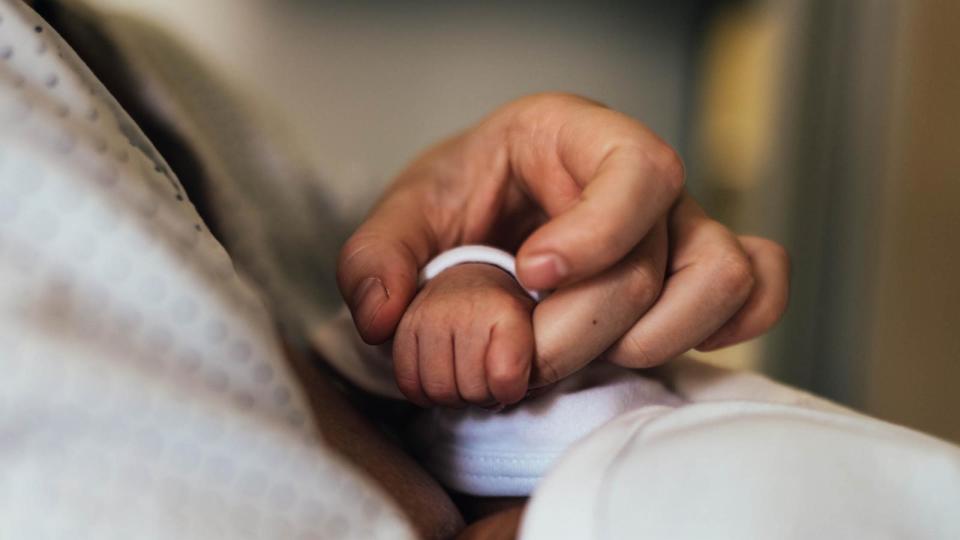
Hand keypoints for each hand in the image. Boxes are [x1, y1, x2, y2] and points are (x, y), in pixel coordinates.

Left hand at [337, 93, 788, 385]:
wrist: (490, 212)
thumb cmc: (463, 198)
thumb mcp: (407, 214)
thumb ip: (378, 257)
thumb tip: (385, 316)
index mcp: (573, 134)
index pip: (633, 168)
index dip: (596, 233)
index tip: (532, 273)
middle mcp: (637, 178)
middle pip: (654, 258)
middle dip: (583, 329)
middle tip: (520, 364)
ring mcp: (677, 225)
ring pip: (724, 275)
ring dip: (658, 338)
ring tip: (588, 360)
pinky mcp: (694, 270)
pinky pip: (756, 289)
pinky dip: (726, 327)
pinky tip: (652, 346)